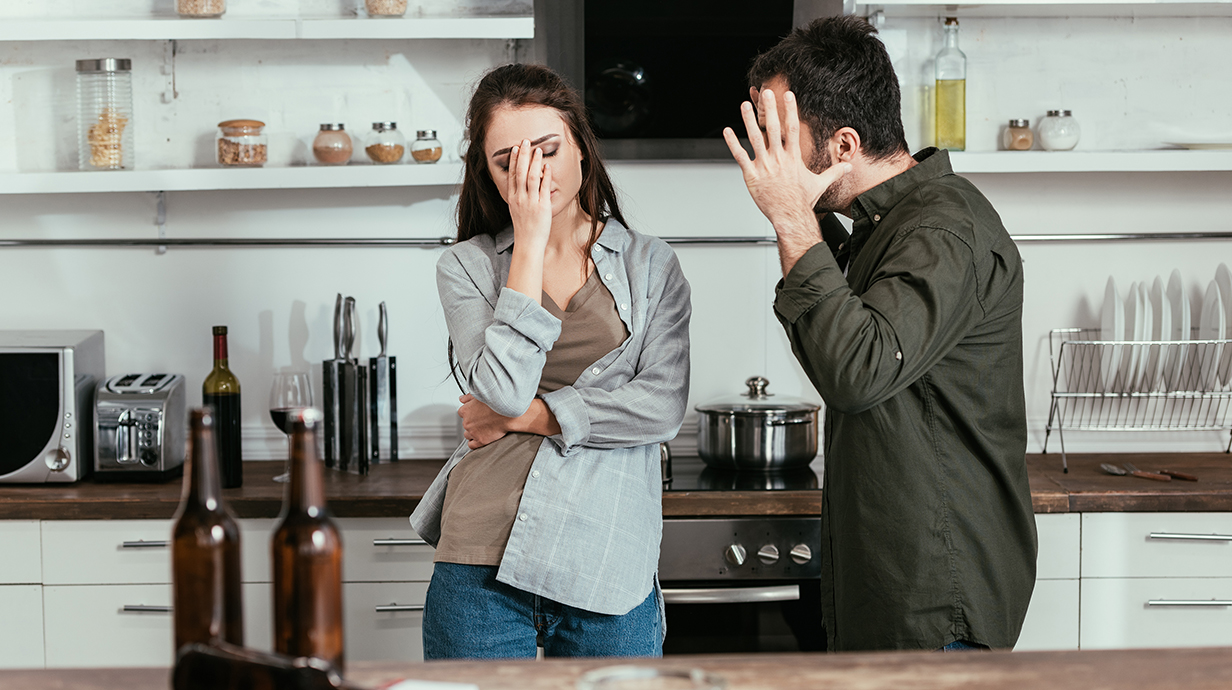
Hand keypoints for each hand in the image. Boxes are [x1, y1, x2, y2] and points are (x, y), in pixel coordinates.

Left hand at [458, 394, 512, 449]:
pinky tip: (479, 438)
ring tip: (482, 429)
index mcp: (465, 411)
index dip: (470, 413)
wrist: (508, 412)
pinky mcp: (481, 440)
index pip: (462, 413)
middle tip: (482, 420)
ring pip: (467, 435)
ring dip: (472, 432)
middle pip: (465, 424)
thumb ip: (468, 397)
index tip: (475, 413)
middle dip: (472, 422)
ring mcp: (473, 432)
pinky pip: (472, 445)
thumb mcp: (480, 396)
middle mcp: (467, 422)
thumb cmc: (496, 403)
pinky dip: (474, 442)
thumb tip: (462, 399)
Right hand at [506, 140, 553, 248]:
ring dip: (534, 162)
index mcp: (513, 198)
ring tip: (537, 150)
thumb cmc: (524, 228)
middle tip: (525, 141)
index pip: (512, 175)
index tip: (516, 149)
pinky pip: (544, 188)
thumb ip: (518, 197)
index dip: (514, 161)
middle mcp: (521, 198)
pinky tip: (547, 166)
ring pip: (532, 177)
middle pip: (520, 172)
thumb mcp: (516, 210)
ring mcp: (531, 202)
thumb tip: (521, 187)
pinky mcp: (542, 206)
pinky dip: (546, 176)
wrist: (528, 242)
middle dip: (523, 155)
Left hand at [723, 90, 850, 229]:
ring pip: (755, 138)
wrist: (790, 216)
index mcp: (793, 158)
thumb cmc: (802, 201)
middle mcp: (778, 159)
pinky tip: (727, 131)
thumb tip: (849, 167)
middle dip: (770, 109)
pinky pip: (740, 156)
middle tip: (767, 92)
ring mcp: (765, 166)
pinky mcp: (752, 175)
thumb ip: (834, 172)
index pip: (792, 128)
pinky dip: (733, 143)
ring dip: (749, 120)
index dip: (790, 110)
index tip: (788, 95)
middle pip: (773, 129)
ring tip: (745, 104)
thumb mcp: (820, 184)